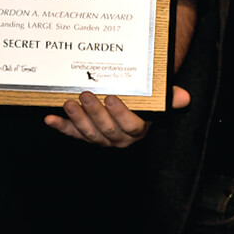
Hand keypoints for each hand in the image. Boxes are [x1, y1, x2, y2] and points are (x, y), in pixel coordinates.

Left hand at [44, 86, 190, 146]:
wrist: (128, 103)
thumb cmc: (142, 100)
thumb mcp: (157, 98)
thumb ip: (169, 97)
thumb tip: (184, 97)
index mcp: (136, 130)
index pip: (131, 126)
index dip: (120, 114)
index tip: (112, 97)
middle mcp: (118, 139)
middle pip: (106, 130)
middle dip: (94, 113)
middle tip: (86, 94)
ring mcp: (99, 138)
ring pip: (88, 133)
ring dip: (77, 119)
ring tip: (69, 103)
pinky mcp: (83, 135)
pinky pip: (71, 133)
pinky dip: (60, 127)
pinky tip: (49, 118)